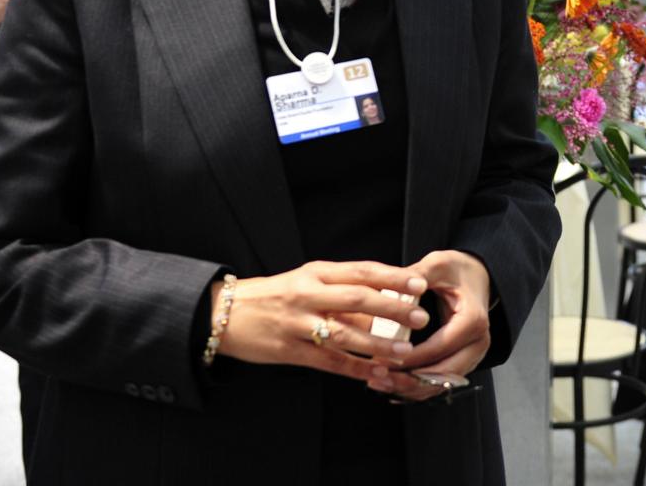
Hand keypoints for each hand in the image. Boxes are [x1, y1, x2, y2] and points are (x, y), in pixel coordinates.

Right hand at [216, 261, 429, 386]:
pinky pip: (328, 361)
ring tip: (405, 351)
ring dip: (379, 344)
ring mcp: (298, 323)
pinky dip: (355, 368)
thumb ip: (341, 289)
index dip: (393, 277)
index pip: (362, 271)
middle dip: (393, 309)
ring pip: (345, 333)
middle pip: (358, 299)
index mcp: (316, 273)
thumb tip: (385, 299)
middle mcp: (308, 294)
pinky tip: (376, 374)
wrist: (223, 314)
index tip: (420, 283)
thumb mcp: (306, 281)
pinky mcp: (289, 350)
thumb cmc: (275, 295)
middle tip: (422, 317)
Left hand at [374, 250, 492, 401]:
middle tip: (377, 377)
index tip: (381, 358)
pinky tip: (392, 384)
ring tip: (379, 382)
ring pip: (441, 383)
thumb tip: (393, 285)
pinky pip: (441, 382)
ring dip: (410, 388)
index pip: (438, 348)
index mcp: (472, 320)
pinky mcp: (465, 361)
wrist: (477, 276)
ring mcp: (474, 355)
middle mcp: (478, 342)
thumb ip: (417, 274)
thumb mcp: (438, 265)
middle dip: (408, 380)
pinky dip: (417, 387)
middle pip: (442, 373)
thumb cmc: (458, 270)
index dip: (409, 357)